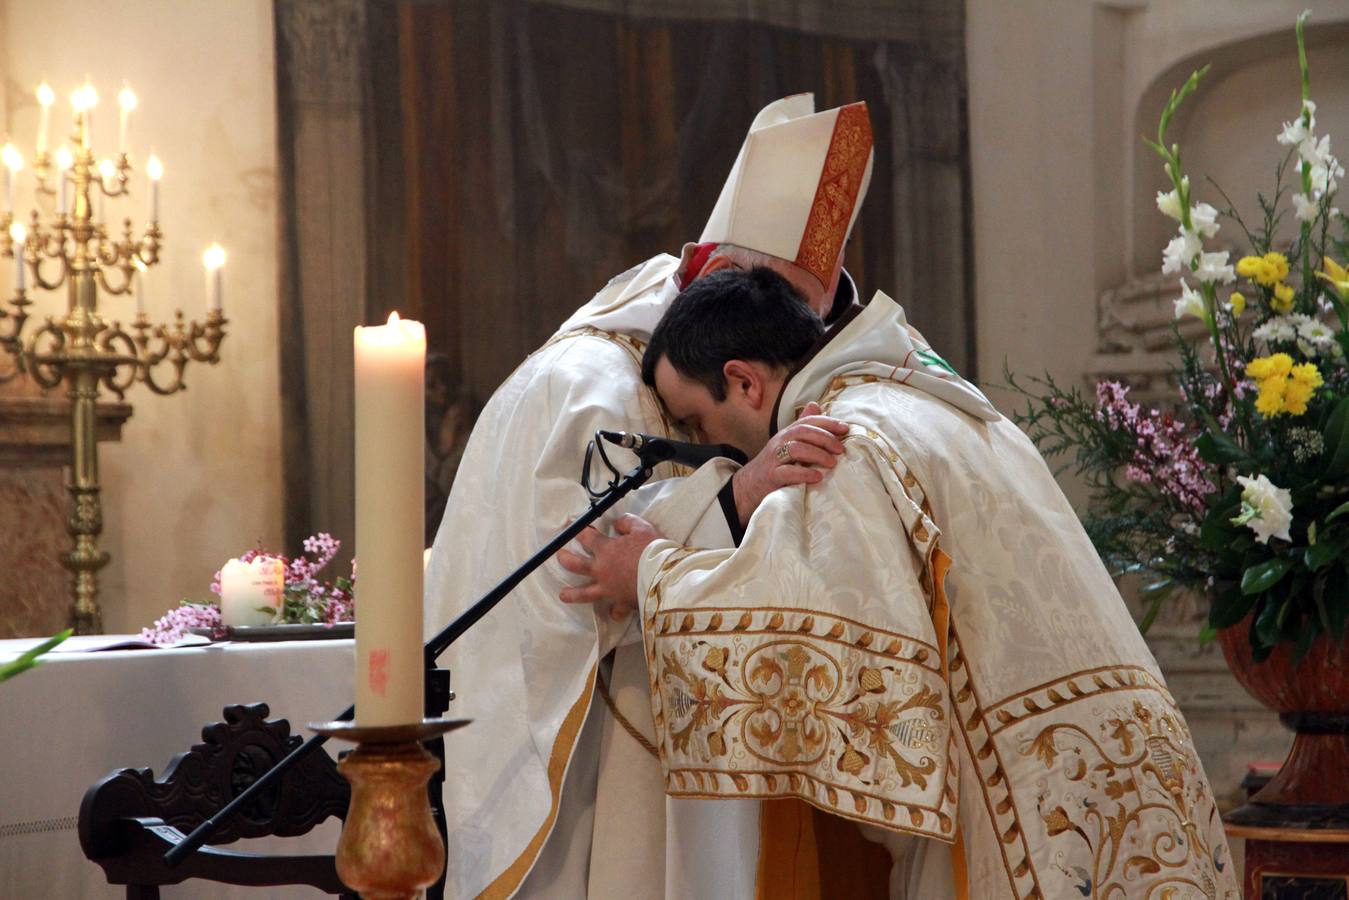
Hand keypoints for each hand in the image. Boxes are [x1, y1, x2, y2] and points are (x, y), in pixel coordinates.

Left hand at [557, 514, 663, 619]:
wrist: (665, 577)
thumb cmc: (653, 550)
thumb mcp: (642, 528)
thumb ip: (627, 523)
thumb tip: (617, 524)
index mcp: (606, 550)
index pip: (586, 537)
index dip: (577, 530)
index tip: (569, 525)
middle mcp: (602, 570)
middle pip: (576, 565)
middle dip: (565, 559)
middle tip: (560, 556)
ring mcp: (609, 589)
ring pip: (585, 593)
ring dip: (572, 594)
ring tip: (563, 595)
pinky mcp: (622, 602)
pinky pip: (615, 610)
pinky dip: (614, 612)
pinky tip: (612, 613)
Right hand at [731, 401, 848, 526]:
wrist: (748, 486)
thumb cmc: (774, 465)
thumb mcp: (787, 443)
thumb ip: (802, 426)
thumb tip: (815, 405)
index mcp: (786, 434)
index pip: (807, 421)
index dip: (827, 422)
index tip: (845, 428)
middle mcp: (779, 442)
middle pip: (802, 432)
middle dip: (825, 438)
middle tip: (841, 449)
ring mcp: (774, 459)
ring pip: (795, 449)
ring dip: (817, 454)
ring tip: (832, 463)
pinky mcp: (771, 477)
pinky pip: (787, 472)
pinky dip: (804, 474)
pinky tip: (817, 477)